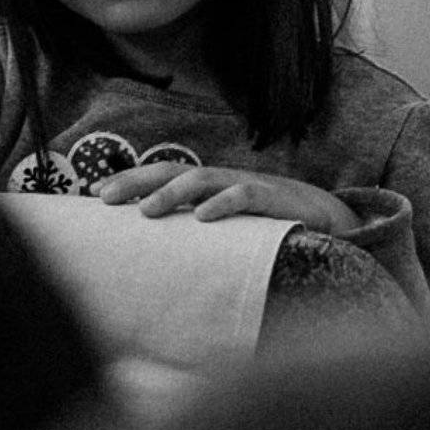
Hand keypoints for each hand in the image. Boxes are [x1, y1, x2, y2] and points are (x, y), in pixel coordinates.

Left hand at [93, 163, 358, 235]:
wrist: (333, 219)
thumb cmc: (275, 228)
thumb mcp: (231, 230)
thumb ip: (200, 236)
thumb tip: (160, 259)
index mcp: (211, 187)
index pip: (164, 175)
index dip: (132, 180)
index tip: (96, 194)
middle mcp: (224, 181)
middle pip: (174, 170)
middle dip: (137, 180)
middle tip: (105, 196)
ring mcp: (249, 186)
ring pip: (204, 179)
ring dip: (172, 192)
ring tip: (146, 210)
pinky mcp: (275, 200)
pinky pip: (246, 195)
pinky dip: (223, 203)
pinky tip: (204, 216)